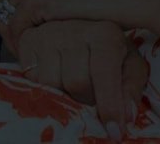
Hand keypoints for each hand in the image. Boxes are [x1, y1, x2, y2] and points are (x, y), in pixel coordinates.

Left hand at [0, 0, 139, 52]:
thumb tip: (42, 19)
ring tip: (31, 58)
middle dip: (13, 30)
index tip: (28, 41)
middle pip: (5, 5)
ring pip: (7, 19)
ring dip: (17, 40)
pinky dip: (23, 46)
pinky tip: (37, 58)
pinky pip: (16, 31)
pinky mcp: (37, 0)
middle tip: (26, 53)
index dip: (18, 19)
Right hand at [16, 20, 147, 135]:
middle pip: (77, 82)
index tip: (115, 131)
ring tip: (72, 85)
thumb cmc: (106, 53)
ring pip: (52, 82)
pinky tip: (56, 77)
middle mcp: (76, 28)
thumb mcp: (128, 66)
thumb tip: (128, 114)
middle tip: (90, 97)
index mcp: (105, 34)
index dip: (109, 104)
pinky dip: (45, 87)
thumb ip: (131, 89)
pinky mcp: (28, 40)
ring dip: (63, 94)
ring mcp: (50, 33)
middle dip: (85, 100)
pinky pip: (33, 78)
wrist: (74, 28)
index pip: (105, 72)